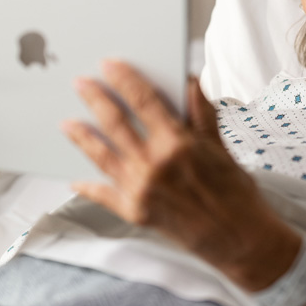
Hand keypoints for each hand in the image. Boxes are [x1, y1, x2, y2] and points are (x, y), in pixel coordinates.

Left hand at [61, 60, 301, 290]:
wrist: (239, 239)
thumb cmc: (235, 193)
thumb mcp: (221, 146)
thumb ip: (200, 112)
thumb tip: (189, 81)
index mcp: (178, 143)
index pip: (144, 101)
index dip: (124, 79)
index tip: (109, 65)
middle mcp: (155, 165)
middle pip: (115, 123)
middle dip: (95, 99)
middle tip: (80, 84)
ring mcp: (141, 190)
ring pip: (101, 155)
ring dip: (82, 136)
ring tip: (67, 123)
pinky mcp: (135, 213)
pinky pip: (103, 195)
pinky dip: (88, 186)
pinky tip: (76, 178)